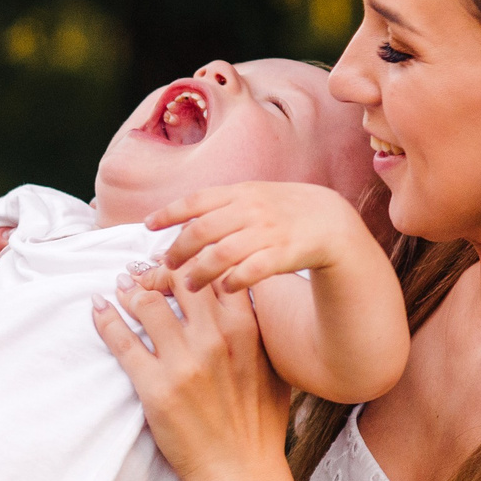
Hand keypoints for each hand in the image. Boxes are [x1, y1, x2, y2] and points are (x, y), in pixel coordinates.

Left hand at [90, 263, 294, 480]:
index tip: (178, 261)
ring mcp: (183, 362)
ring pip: (146, 303)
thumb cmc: (258, 424)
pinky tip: (98, 307)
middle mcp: (215, 339)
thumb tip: (241, 300)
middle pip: (179, 278)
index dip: (193, 259)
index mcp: (246, 330)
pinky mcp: (155, 386)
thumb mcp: (272, 368)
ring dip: (129, 288)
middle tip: (145, 268)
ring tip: (122, 284)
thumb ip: (256, 330)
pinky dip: (106, 318)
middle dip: (159, 267)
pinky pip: (122, 340)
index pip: (215, 272)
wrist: (242, 473)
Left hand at [149, 181, 380, 293]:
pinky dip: (235, 279)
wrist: (331, 221)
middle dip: (179, 250)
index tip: (148, 226)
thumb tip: (180, 223)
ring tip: (189, 285)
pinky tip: (226, 287)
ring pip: (222, 252)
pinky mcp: (286, 252)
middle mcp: (251, 208)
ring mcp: (269, 230)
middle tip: (167, 266)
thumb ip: (220, 208)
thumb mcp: (254, 198)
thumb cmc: (284, 212)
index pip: (197, 200)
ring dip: (201, 271)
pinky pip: (253, 269)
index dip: (170, 213)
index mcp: (241, 193)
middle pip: (202, 230)